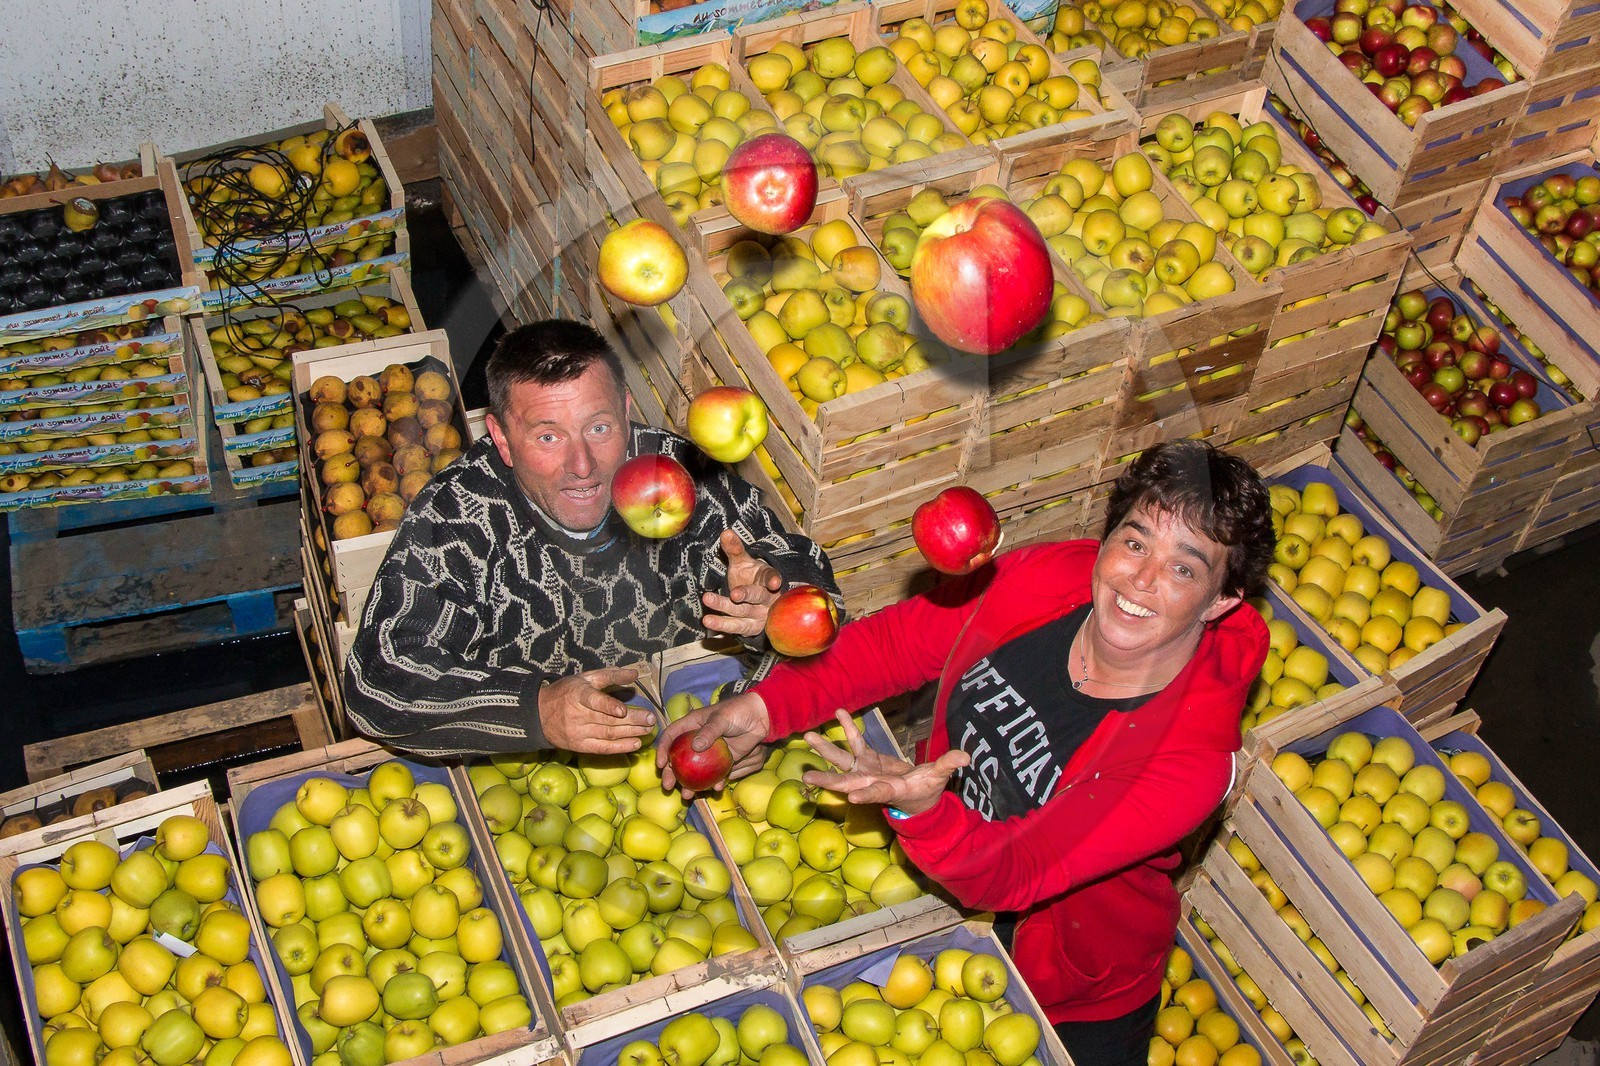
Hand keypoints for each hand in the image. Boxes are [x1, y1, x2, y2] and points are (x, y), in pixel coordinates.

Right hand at [538, 667, 656, 754]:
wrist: (539, 714)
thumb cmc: (567, 692)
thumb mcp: (585, 678)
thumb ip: (610, 675)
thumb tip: (635, 674)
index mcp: (578, 694)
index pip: (593, 700)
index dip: (608, 706)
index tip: (623, 710)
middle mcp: (577, 715)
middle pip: (607, 720)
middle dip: (632, 720)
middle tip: (651, 719)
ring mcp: (578, 732)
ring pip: (608, 734)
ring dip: (631, 733)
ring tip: (648, 729)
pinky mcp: (579, 746)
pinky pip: (602, 748)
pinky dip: (619, 747)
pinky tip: (635, 744)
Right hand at [657, 690, 770, 794]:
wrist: (760, 718)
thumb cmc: (738, 711)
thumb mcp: (722, 718)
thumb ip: (710, 731)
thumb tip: (695, 746)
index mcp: (692, 725)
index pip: (671, 736)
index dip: (663, 749)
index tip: (660, 764)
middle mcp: (696, 740)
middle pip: (678, 758)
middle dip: (671, 773)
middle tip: (668, 785)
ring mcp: (709, 752)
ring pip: (695, 771)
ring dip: (690, 784)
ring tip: (688, 795)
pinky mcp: (722, 761)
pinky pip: (715, 774)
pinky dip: (714, 783)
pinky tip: (716, 788)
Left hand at [702, 529, 782, 637]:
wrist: (757, 604)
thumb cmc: (750, 578)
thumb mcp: (743, 562)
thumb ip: (735, 549)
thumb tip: (725, 532)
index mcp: (769, 579)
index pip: (772, 578)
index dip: (773, 580)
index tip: (774, 583)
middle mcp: (767, 599)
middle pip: (758, 596)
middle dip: (747, 594)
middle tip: (734, 594)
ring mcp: (760, 615)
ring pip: (743, 612)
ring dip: (725, 608)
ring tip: (708, 599)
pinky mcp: (750, 628)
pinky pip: (736, 628)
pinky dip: (722, 625)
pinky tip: (708, 621)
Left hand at [803, 711, 969, 815]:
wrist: (916, 797)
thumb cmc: (927, 791)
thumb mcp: (938, 779)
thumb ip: (947, 766)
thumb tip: (965, 756)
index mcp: (890, 791)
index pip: (878, 794)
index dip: (867, 795)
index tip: (852, 797)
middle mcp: (871, 783)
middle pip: (846, 781)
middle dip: (827, 779)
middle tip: (806, 776)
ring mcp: (865, 771)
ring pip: (842, 761)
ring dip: (825, 750)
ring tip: (807, 737)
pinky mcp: (867, 760)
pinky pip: (854, 744)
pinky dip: (846, 730)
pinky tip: (838, 713)